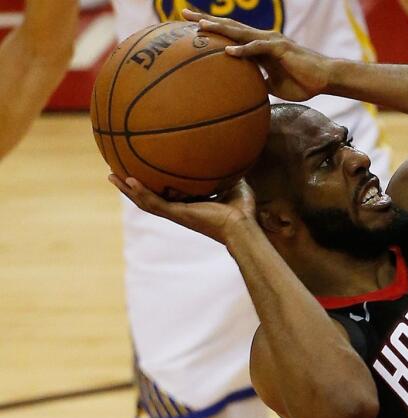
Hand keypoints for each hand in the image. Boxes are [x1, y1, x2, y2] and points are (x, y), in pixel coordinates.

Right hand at [109, 175, 256, 245]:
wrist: (243, 227)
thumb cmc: (243, 211)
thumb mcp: (234, 183)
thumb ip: (226, 170)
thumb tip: (229, 150)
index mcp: (189, 205)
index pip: (165, 195)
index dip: (151, 185)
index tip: (141, 173)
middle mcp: (179, 211)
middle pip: (148, 199)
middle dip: (130, 188)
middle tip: (114, 174)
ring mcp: (177, 214)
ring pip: (145, 202)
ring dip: (128, 190)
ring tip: (112, 176)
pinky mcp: (178, 215)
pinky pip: (155, 203)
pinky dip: (142, 192)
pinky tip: (130, 180)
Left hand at [182, 8, 330, 101]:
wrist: (325, 79)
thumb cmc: (303, 82)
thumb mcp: (274, 85)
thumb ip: (257, 83)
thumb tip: (243, 93)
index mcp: (260, 46)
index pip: (231, 34)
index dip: (211, 30)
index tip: (190, 27)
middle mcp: (263, 38)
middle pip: (230, 27)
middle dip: (206, 20)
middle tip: (183, 14)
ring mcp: (271, 41)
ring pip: (240, 32)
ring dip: (220, 29)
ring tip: (200, 26)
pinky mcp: (281, 48)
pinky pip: (258, 48)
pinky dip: (243, 49)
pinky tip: (228, 51)